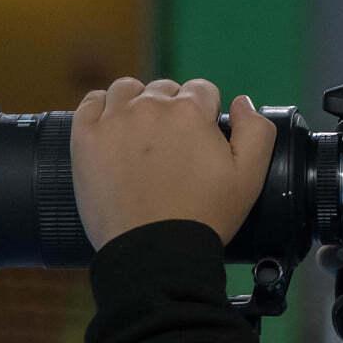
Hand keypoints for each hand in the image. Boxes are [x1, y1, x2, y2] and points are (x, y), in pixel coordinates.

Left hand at [70, 77, 273, 249]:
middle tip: (172, 148)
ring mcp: (114, 120)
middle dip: (172, 109)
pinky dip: (101, 109)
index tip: (200, 138)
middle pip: (164, 89)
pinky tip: (111, 129)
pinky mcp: (85, 138)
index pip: (201, 90)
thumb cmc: (205, 217)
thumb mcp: (250, 177)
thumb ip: (257, 130)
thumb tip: (242, 102)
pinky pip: (91, 103)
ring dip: (137, 103)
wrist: (155, 253)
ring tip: (141, 136)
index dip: (205, 113)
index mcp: (191, 111)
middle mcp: (150, 106)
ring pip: (127, 90)